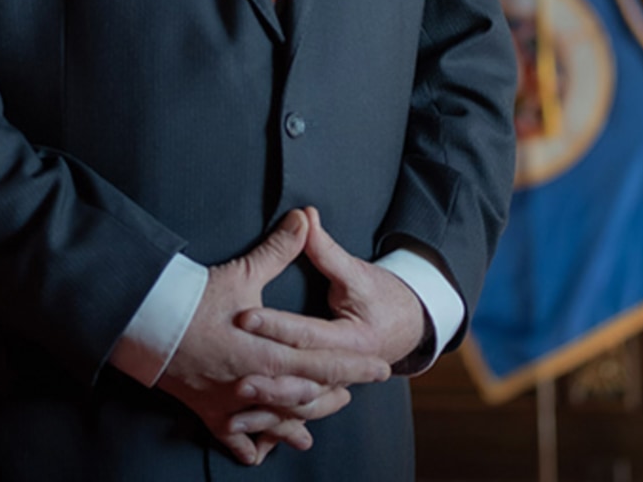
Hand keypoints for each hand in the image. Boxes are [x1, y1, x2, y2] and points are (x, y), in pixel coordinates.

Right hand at [158, 210, 391, 465]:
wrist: (146, 324)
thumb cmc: (194, 300)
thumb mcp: (241, 273)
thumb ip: (278, 250)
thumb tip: (304, 217)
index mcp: (268, 354)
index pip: (323, 364)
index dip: (354, 367)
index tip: (381, 369)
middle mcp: (256, 385)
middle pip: (307, 397)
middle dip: (335, 394)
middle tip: (356, 391)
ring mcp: (234, 404)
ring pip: (280, 422)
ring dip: (303, 420)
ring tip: (323, 415)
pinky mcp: (212, 414)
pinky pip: (239, 440)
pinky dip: (256, 446)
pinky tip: (267, 449)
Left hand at [232, 206, 427, 414]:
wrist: (409, 325)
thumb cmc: (380, 295)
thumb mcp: (356, 272)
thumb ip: (325, 249)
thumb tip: (303, 216)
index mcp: (355, 340)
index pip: (308, 334)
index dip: (276, 325)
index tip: (244, 315)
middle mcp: (347, 370)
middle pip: (303, 378)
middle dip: (268, 376)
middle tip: (234, 372)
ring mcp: (336, 388)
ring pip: (301, 405)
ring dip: (269, 407)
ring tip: (236, 402)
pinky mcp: (324, 395)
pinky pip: (298, 416)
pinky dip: (274, 424)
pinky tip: (245, 427)